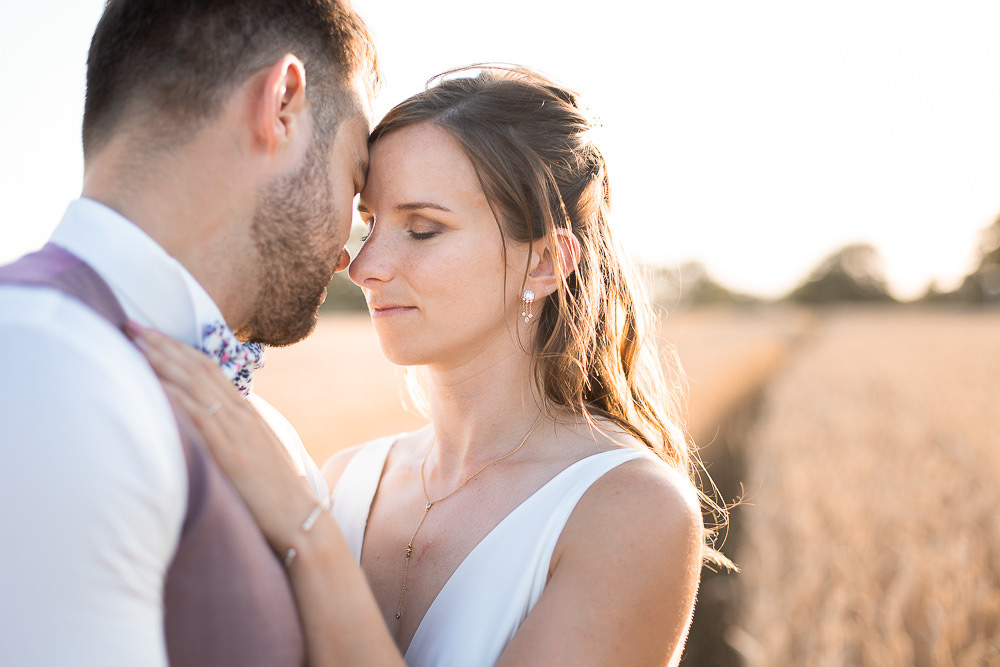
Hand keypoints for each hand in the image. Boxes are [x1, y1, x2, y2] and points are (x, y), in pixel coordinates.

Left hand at [127, 321, 318, 554]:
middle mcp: (241, 415)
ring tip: (136, 342)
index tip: (151, 332)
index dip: (178, 347)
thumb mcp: (256, 452)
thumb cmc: (276, 493)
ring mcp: (237, 432)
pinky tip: (158, 384)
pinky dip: (178, 398)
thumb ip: (234, 433)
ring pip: (196, 386)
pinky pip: (201, 418)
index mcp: (247, 412)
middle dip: (163, 344)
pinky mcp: (231, 454)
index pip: (209, 368)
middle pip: (198, 368)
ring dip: (164, 362)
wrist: (299, 519)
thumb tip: (209, 423)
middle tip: (131, 323)